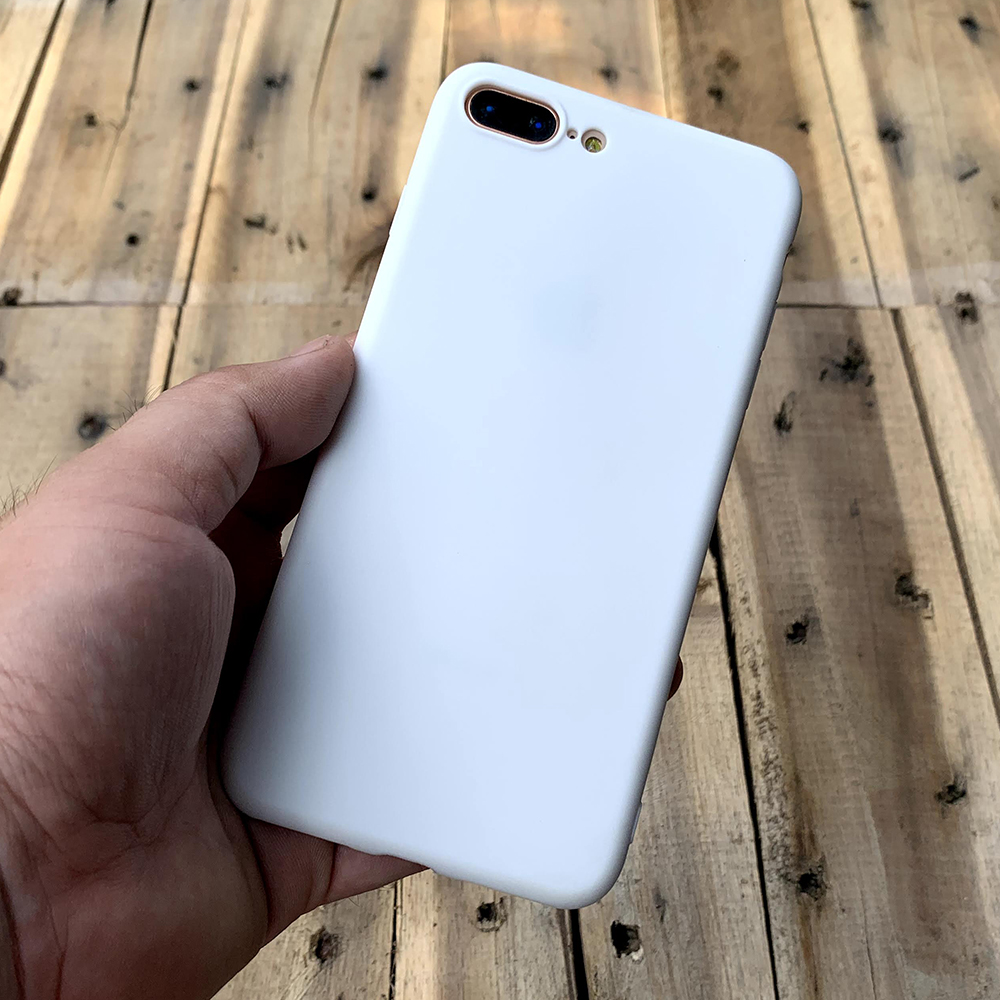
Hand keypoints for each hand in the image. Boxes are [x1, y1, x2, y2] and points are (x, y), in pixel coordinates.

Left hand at [0, 336, 419, 999]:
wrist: (16, 882)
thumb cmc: (30, 684)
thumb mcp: (130, 500)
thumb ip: (231, 422)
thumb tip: (321, 368)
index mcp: (193, 557)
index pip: (302, 482)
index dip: (364, 450)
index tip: (433, 426)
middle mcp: (235, 641)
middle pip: (358, 583)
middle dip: (416, 560)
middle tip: (479, 527)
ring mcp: (271, 734)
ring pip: (388, 689)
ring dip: (431, 675)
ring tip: (488, 636)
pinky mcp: (300, 825)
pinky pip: (390, 803)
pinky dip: (432, 789)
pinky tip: (477, 754)